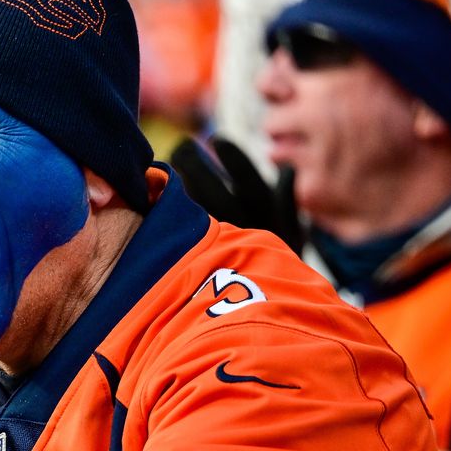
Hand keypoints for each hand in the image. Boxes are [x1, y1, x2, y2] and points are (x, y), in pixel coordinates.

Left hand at [169, 136, 302, 251]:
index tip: (216, 137)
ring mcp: (216, 249)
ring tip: (169, 163)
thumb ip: (286, 201)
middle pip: (212, 194)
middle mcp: (242, 234)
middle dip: (194, 166)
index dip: (234, 159)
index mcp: (269, 222)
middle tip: (182, 144)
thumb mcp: (292, 235)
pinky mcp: (195, 264)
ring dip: (177, 186)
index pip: (251, 184)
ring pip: (191, 212)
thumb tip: (287, 170)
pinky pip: (176, 232)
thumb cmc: (277, 263)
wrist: (264, 312)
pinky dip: (167, 210)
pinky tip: (158, 191)